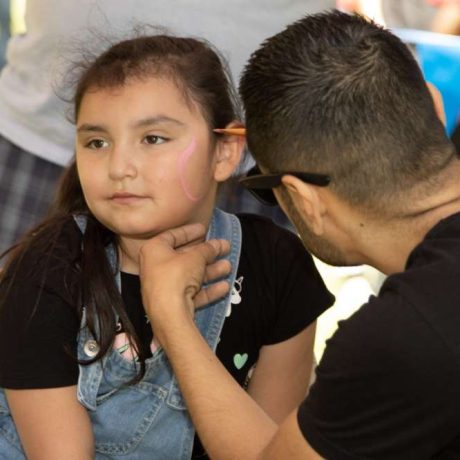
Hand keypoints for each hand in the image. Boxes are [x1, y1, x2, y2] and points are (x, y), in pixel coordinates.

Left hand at [139, 223, 230, 338]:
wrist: (169, 314)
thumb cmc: (176, 276)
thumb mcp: (196, 257)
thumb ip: (208, 249)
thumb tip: (219, 243)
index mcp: (154, 251)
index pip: (171, 236)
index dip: (189, 231)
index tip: (204, 229)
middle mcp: (155, 268)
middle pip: (184, 258)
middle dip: (206, 254)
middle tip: (223, 248)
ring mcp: (163, 287)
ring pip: (190, 276)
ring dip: (211, 271)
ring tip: (228, 267)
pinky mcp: (172, 304)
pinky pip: (192, 293)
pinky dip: (207, 289)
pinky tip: (224, 287)